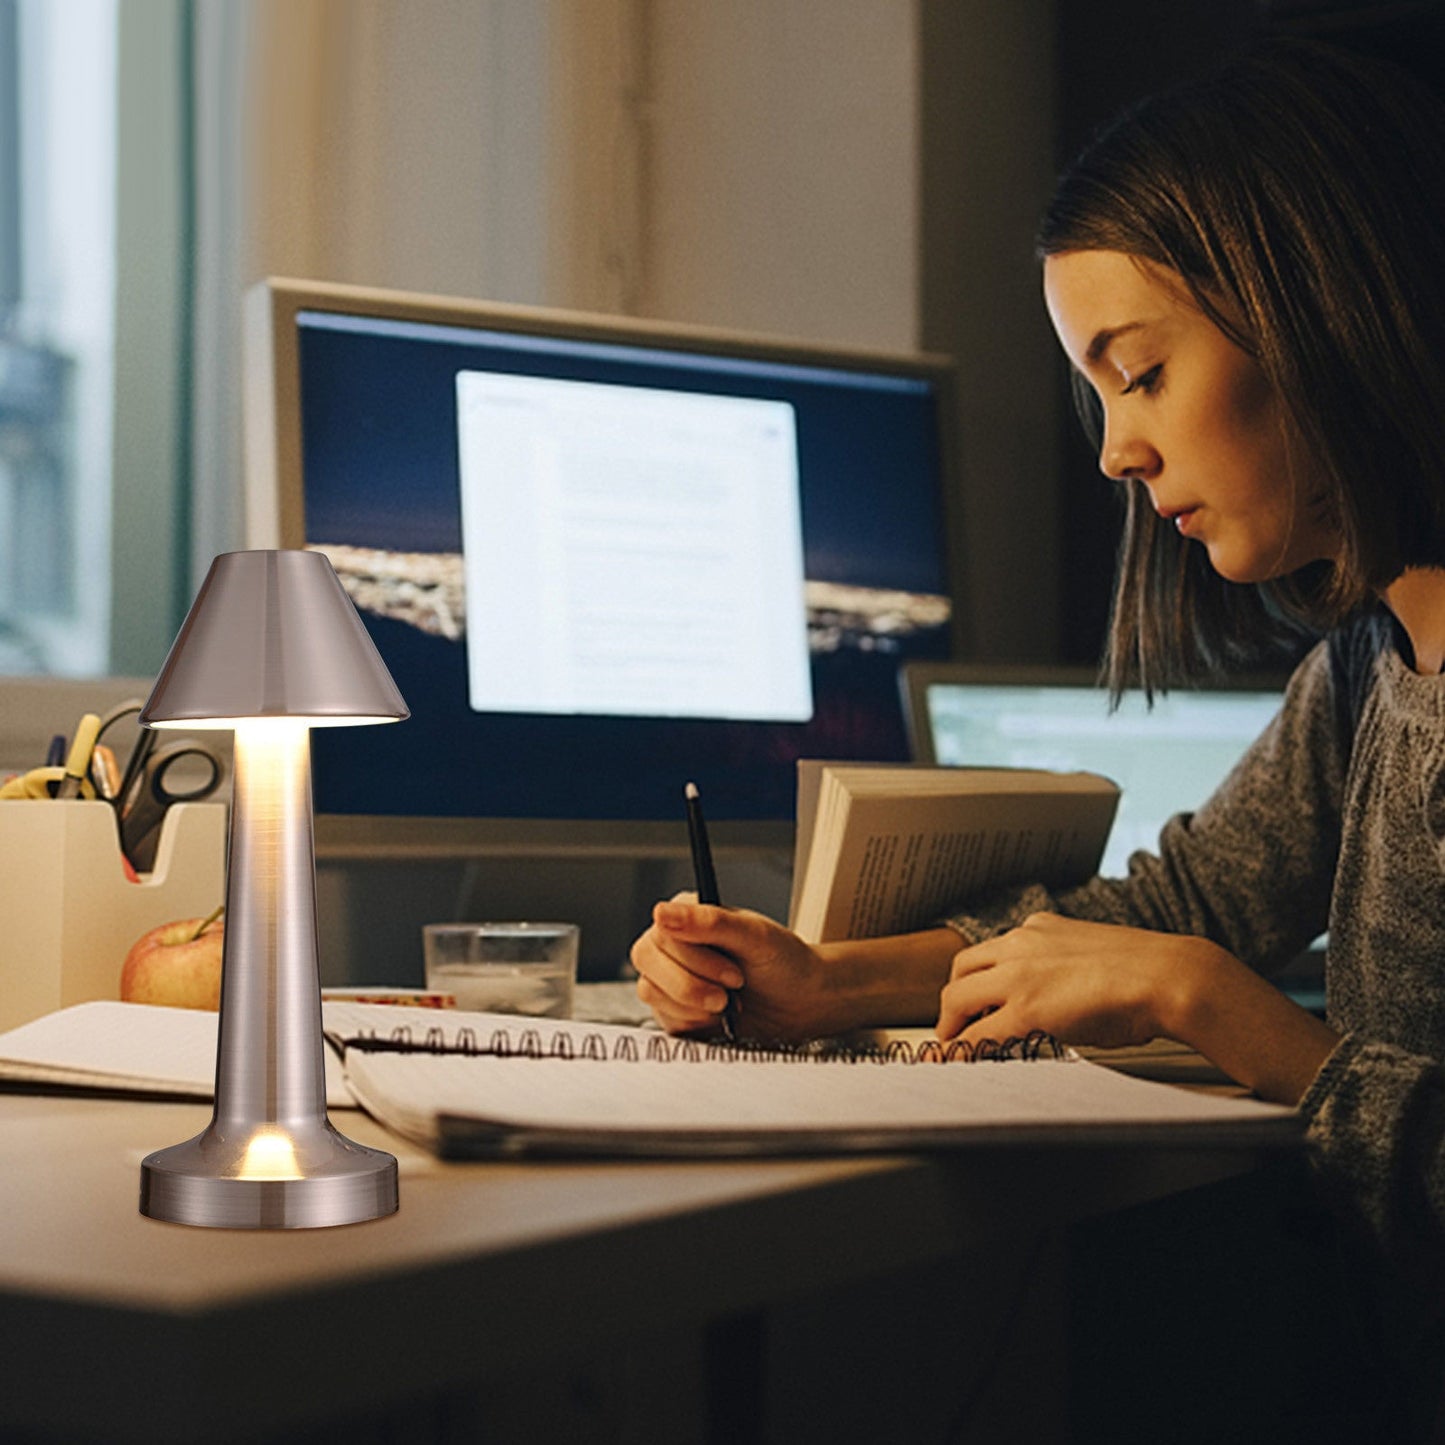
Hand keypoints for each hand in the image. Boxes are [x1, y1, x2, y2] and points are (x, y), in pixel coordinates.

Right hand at [630, 895, 827, 1040]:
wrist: (802, 1002)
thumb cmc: (784, 962)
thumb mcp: (755, 936)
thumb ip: (709, 922)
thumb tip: (662, 913)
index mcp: (689, 916)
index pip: (662, 933)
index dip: (695, 960)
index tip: (733, 975)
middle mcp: (673, 944)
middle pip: (648, 963)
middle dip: (692, 986)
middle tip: (730, 993)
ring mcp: (669, 977)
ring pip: (651, 992)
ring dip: (695, 1006)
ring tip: (728, 1002)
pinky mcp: (673, 1009)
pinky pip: (663, 1019)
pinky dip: (694, 1023)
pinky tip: (719, 1017)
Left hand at [936, 912, 1223, 1050]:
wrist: (1167, 977)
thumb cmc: (1146, 974)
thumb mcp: (1090, 954)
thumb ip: (1062, 968)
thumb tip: (1057, 998)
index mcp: (1039, 928)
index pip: (991, 951)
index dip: (977, 978)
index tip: (974, 997)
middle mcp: (1021, 943)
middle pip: (963, 968)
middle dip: (953, 999)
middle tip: (952, 1023)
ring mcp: (1019, 974)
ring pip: (958, 997)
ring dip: (949, 1024)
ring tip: (949, 1046)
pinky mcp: (1024, 1008)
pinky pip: (976, 1034)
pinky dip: (958, 1049)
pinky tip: (951, 1061)